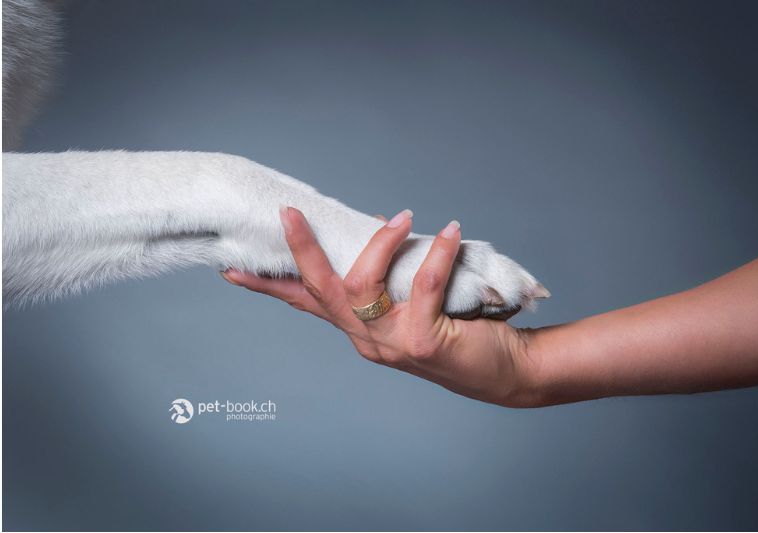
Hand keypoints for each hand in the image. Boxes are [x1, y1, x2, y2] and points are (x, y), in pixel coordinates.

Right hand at [223, 207, 541, 406]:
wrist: (504, 372)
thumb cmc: (460, 331)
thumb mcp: (414, 303)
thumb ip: (392, 277)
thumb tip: (378, 224)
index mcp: (360, 330)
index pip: (307, 304)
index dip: (269, 286)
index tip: (231, 269)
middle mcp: (367, 340)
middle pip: (321, 291)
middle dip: (301, 251)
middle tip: (291, 212)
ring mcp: (391, 344)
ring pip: (362, 285)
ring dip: (381, 243)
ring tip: (405, 217)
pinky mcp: (422, 343)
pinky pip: (422, 286)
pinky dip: (435, 253)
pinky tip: (450, 232)